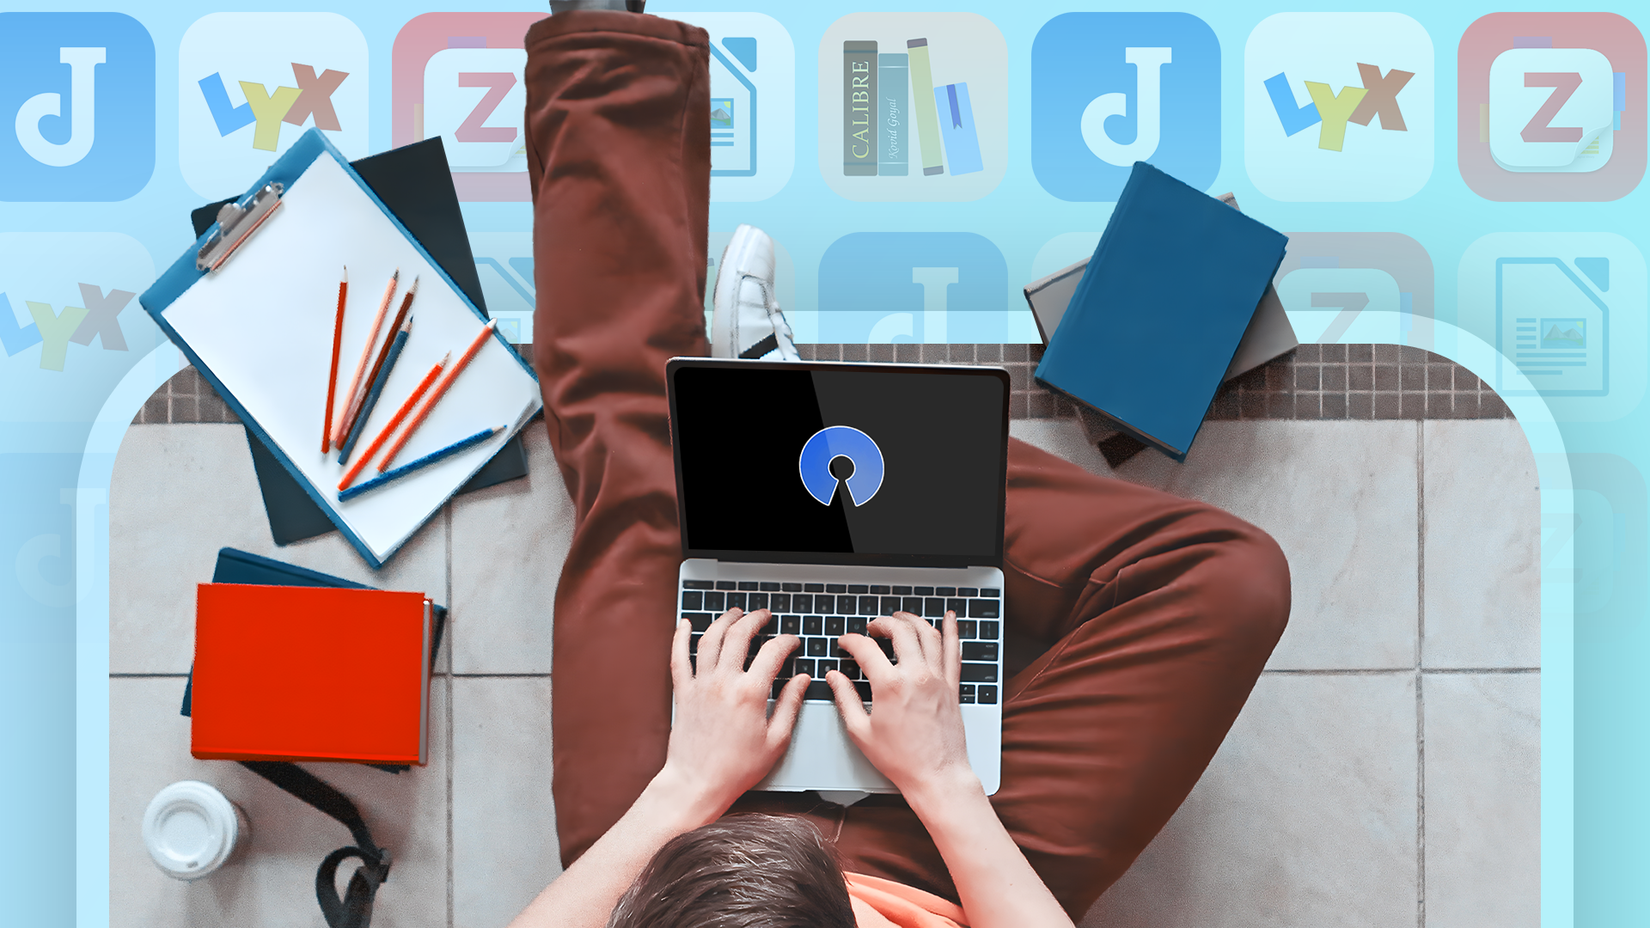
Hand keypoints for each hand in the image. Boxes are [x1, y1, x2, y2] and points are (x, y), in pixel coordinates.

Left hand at [661, 608, 808, 814]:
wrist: (697, 783)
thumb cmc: (737, 768)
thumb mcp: (776, 740)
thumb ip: (790, 705)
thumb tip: (801, 680)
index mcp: (750, 693)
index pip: (772, 652)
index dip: (786, 641)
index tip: (792, 641)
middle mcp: (724, 682)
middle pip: (739, 635)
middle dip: (754, 619)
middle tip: (764, 615)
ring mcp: (700, 685)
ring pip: (710, 639)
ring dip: (724, 620)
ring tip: (735, 613)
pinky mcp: (683, 693)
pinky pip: (679, 658)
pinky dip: (680, 637)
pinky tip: (684, 624)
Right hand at [826, 610, 974, 794]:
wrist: (937, 776)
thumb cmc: (901, 760)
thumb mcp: (861, 732)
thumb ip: (845, 699)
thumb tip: (834, 678)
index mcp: (890, 686)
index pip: (866, 648)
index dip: (851, 640)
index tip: (845, 642)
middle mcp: (916, 676)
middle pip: (900, 630)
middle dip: (882, 623)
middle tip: (872, 628)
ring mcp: (937, 679)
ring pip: (927, 634)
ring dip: (912, 619)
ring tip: (901, 618)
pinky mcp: (952, 686)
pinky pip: (953, 651)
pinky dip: (951, 630)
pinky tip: (949, 618)